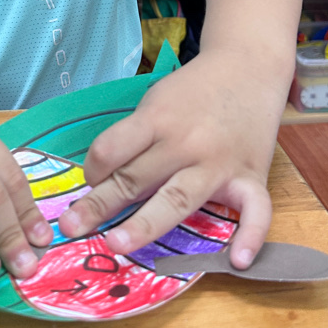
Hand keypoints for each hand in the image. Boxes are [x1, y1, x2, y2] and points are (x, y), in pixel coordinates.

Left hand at [56, 49, 282, 267]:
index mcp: (158, 118)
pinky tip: (237, 261)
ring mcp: (220, 162)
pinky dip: (250, 235)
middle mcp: (187, 142)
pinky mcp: (253, 176)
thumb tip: (104, 176)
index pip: (113, 149)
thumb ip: (137, 135)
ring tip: (116, 246)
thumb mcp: (158, 99)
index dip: (93, 170)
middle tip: (70, 228)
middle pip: (137, 178)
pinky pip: (256, 210)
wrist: (248, 66)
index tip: (89, 182)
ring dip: (145, 225)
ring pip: (179, 198)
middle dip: (100, 204)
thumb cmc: (195, 89)